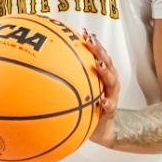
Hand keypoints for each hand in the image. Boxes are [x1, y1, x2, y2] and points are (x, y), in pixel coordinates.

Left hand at [81, 32, 120, 146]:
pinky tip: (101, 101)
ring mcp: (112, 96)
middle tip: (90, 41)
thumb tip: (49, 66)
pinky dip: (106, 103)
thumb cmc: (89, 105)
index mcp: (103, 75)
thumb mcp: (81, 90)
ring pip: (111, 81)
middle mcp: (110, 83)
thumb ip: (72, 78)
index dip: (94, 43)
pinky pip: (109, 106)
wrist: (101, 129)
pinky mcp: (110, 111)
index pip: (100, 55)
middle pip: (107, 63)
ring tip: (98, 65)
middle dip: (99, 51)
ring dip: (105, 72)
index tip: (84, 32)